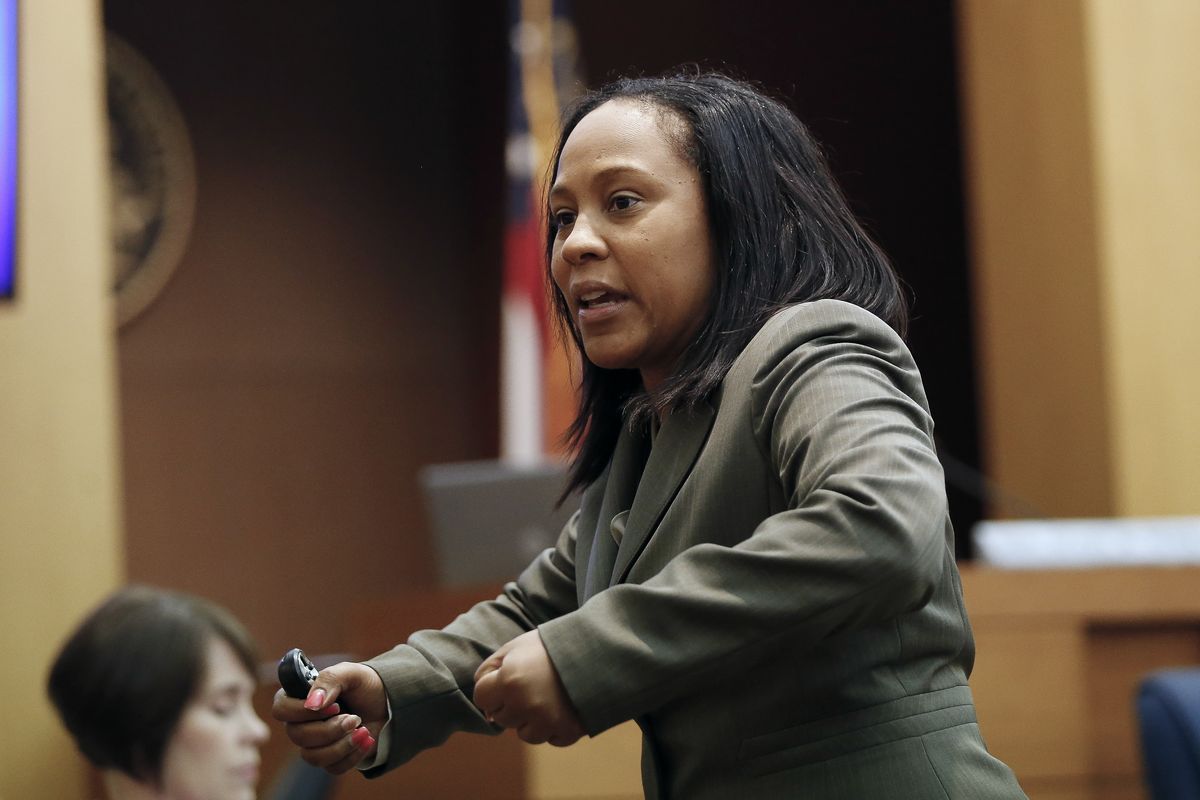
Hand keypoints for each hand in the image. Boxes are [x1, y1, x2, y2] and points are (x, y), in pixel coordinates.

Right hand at [271, 661, 387, 773]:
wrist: (385, 703)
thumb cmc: (363, 685)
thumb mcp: (351, 673)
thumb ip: (329, 680)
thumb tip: (311, 704)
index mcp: (300, 698)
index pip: (280, 709)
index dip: (302, 712)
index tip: (333, 706)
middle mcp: (301, 723)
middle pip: (298, 736)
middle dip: (330, 729)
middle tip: (354, 717)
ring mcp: (314, 743)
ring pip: (313, 757)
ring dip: (342, 744)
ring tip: (363, 729)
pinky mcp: (331, 759)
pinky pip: (333, 767)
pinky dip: (353, 754)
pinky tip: (367, 738)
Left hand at [473, 630, 584, 746]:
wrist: (597, 647)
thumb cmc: (550, 645)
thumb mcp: (515, 647)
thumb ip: (490, 669)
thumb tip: (484, 705)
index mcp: (509, 680)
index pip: (482, 698)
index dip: (492, 686)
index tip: (508, 676)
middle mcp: (525, 704)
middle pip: (501, 718)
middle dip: (511, 703)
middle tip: (532, 683)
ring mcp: (547, 721)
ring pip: (525, 734)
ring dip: (532, 719)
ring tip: (549, 695)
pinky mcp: (568, 731)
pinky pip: (551, 739)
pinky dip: (556, 726)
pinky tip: (564, 705)